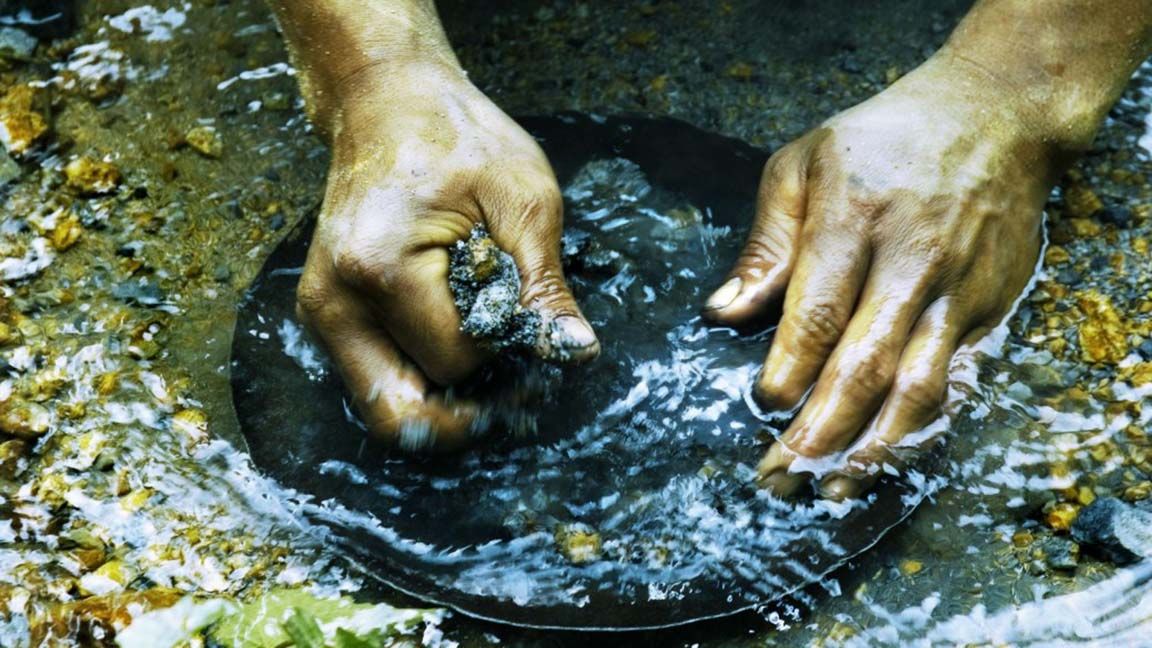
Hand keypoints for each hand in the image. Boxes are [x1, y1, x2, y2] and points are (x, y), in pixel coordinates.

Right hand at [295, 60, 597, 449]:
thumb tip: (576, 352)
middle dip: (465, 405)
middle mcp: (334, 301)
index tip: (528, 323)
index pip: (455, 362)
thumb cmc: (458, 138)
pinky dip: (420, 374)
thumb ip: (544, 286)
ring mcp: (322, 312)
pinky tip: (455, 336)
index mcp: (379, 268)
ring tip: (484, 348)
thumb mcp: (524, 201)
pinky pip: (376, 379)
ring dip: (441, 396)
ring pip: (386, 407)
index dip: (503, 354)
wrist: (388, 101)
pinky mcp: (327, 314)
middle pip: (401, 413)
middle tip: (512, 375)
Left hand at [704, 57, 1062, 498]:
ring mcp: (958, 291)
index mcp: (854, 220)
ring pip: (919, 386)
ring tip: (833, 490)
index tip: (762, 407)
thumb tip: (723, 312)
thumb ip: (766, 243)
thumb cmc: (883, 138)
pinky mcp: (989, 309)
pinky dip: (927, 429)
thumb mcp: (804, 163)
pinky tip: (893, 460)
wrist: (998, 115)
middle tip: (780, 477)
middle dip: (820, 432)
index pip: (818, 312)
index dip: (790, 369)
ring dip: (875, 448)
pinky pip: (960, 381)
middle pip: (864, 364)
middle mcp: (911, 262)